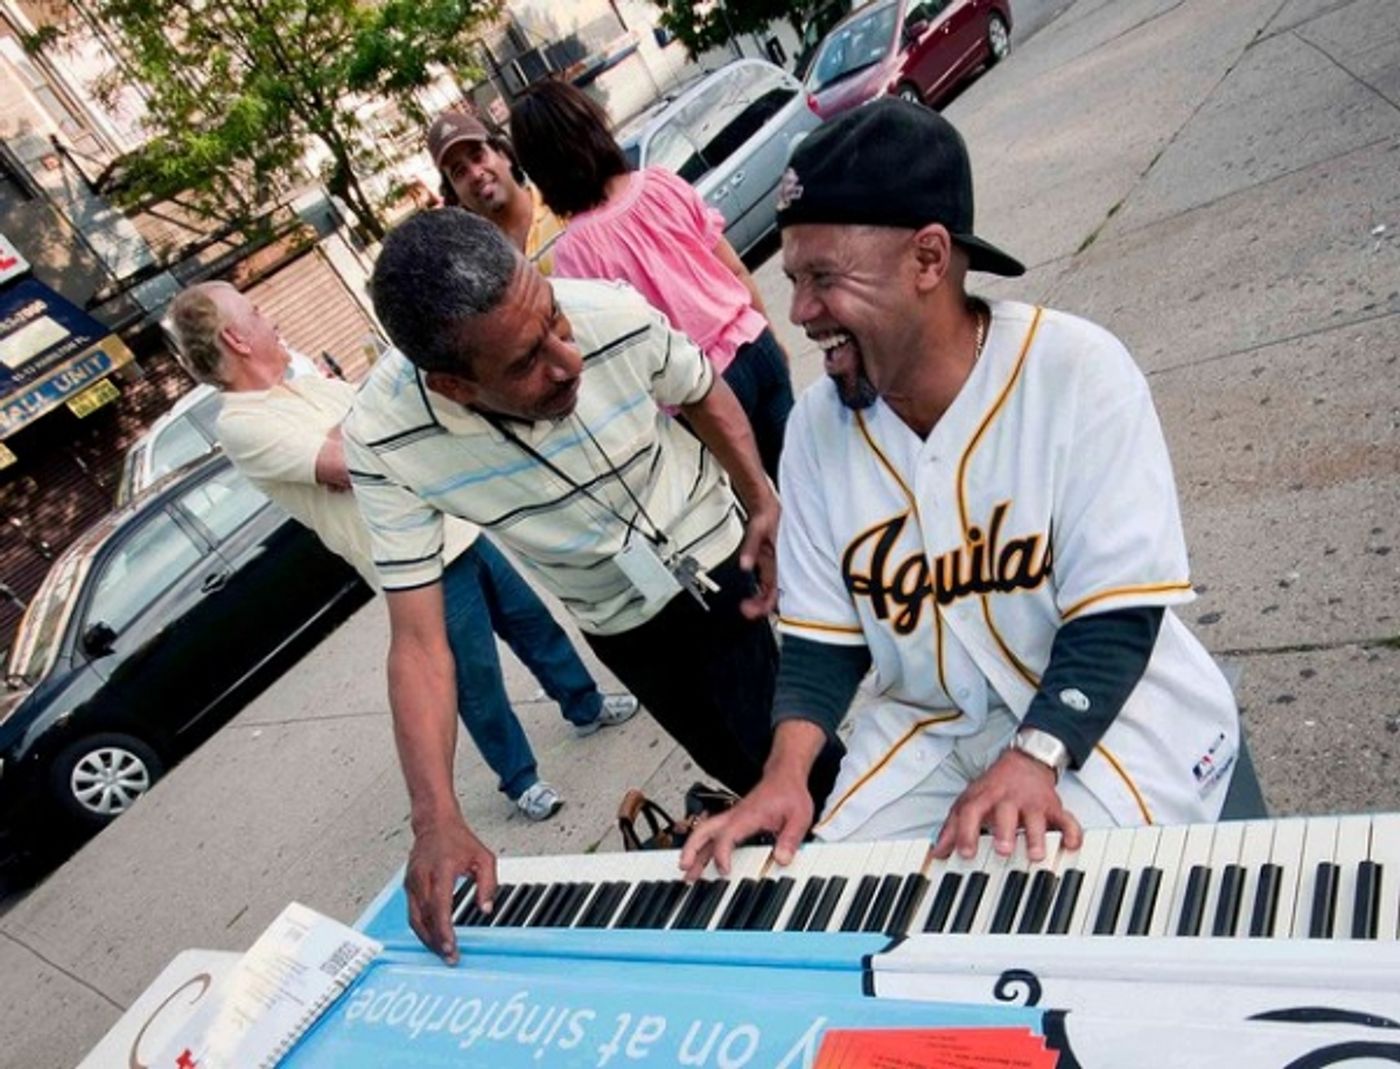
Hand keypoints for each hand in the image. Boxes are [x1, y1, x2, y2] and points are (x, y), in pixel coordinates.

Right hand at [405, 816, 496, 963]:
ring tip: (441, 952)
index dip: (444, 931)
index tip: (451, 948)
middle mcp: (421, 878)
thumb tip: (486, 909)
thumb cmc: (457, 838)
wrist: (435, 823)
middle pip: (424, 919)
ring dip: (427, 939)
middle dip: (436, 942)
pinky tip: (432, 936)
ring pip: (415, 919)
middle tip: (449, 957)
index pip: (439, 908)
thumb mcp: (484, 857)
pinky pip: (413, 912)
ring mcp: (411, 883)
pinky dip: (422, 927)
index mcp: (440, 871)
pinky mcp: (408, 886)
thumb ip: (488, 884)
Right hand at [679, 772, 812, 880]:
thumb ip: (791, 838)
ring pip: (704, 832)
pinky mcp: (734, 821)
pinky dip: (703, 847)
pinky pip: (713, 834)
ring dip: (693, 850)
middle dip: (692, 849)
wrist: (785, 776)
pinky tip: (702, 861)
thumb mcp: (799, 816)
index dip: (722, 854)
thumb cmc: (789, 792)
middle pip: (704, 830)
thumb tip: (782, 859)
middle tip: (685, 868)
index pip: (727, 834)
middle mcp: (735, 816)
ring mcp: (732, 818)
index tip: (724, 870)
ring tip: (688, 872)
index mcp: (748, 815)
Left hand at [738, 500, 779, 618]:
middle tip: (746, 610)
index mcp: (781, 561)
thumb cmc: (770, 515)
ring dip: (760, 599)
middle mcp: (781, 566)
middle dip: (761, 606)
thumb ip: (751, 549)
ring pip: (772, 590)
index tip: (750, 610)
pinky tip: (753, 593)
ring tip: (747, 605)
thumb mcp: (758, 531)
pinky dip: (761, 590)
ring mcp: (776, 565)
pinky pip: (769, 581)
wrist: (769, 505)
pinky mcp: (771, 562)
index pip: (775, 591)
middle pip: (774, 594)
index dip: (764, 605)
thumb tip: (745, 565)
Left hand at [931, 750, 1082, 862]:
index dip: (966, 832)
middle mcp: (1008, 799)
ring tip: (1036, 854)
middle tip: (1003, 850)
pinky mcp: (1053, 807)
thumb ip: (952, 828)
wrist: (1025, 762)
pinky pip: (1066, 819)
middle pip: (1005, 812)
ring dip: (1036, 836)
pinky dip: (1072, 832)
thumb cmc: (994, 788)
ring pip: (1036, 818)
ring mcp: (1032, 802)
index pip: (972, 811)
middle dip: (1004, 831)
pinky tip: (1071, 845)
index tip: (965, 853)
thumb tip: (936, 852)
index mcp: (984, 797)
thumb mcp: (969, 802)